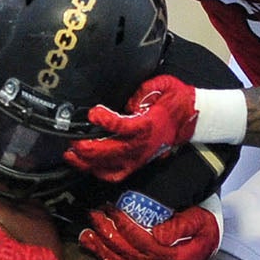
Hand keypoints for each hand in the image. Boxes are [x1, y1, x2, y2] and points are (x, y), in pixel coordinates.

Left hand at [64, 74, 198, 181]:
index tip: (93, 112)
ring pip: (109, 165)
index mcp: (148, 125)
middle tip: (72, 140)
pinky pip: (114, 174)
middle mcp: (142, 144)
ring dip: (87, 162)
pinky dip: (97, 172)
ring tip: (71, 154)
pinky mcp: (136, 163)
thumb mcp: (163, 85)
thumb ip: (145, 90)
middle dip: (88, 147)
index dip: (106, 120)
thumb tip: (130, 102)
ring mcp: (138, 157)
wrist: (188, 118)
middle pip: (111, 151)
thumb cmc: (173, 101)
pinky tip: (84, 165)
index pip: (124, 126)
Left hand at [80, 199, 221, 259]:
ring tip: (87, 235)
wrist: (209, 241)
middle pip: (130, 255)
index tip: (110, 208)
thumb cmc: (204, 224)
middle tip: (93, 216)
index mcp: (177, 258)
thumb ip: (182, 226)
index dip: (124, 225)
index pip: (142, 241)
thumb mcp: (200, 220)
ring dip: (104, 251)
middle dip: (108, 234)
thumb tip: (158, 236)